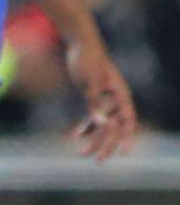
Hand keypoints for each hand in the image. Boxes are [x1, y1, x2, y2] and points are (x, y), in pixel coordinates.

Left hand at [64, 36, 138, 161]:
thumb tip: (101, 123)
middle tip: (98, 161)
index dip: (127, 137)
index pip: (128, 120)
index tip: (124, 153)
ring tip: (82, 154)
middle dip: (107, 144)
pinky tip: (75, 136)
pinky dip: (86, 127)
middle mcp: (115, 98)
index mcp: (120, 95)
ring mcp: (104, 98)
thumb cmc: (87, 59)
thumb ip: (95, 103)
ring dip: (94, 139)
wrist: (79, 43)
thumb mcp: (90, 82)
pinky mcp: (93, 96)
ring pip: (102, 124)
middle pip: (114, 127)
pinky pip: (93, 117)